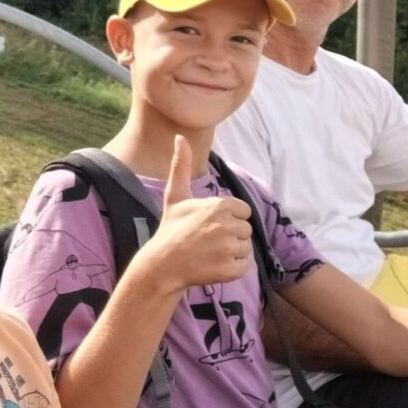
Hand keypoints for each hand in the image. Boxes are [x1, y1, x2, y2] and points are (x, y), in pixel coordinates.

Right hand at [139, 135, 252, 291]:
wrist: (162, 265)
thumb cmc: (171, 228)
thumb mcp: (176, 195)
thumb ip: (181, 165)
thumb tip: (180, 137)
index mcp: (220, 205)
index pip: (242, 211)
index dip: (228, 218)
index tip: (209, 225)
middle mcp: (227, 225)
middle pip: (245, 229)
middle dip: (230, 235)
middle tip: (207, 240)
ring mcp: (229, 249)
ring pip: (245, 248)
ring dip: (232, 252)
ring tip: (210, 253)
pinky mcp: (231, 270)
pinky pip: (244, 266)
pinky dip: (232, 268)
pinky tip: (214, 265)